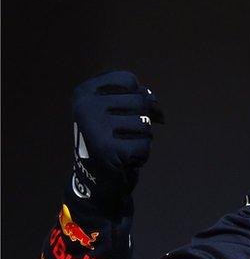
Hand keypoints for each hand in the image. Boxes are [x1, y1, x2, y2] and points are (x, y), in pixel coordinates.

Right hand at [71, 71, 163, 202]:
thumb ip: (137, 98)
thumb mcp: (114, 109)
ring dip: (142, 137)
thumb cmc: (109, 137)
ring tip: (122, 145)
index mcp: (84, 92)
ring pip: (145, 123)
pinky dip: (141, 155)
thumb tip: (156, 109)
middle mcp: (85, 107)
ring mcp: (96, 128)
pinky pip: (145, 145)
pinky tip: (123, 160)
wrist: (92, 178)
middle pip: (140, 100)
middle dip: (142, 118)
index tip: (124, 109)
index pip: (128, 80)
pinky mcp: (109, 151)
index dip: (137, 94)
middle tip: (124, 133)